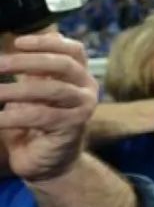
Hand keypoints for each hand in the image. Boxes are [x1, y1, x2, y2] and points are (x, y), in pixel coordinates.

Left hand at [0, 34, 97, 182]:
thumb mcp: (34, 93)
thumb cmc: (37, 125)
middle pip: (64, 65)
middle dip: (28, 61)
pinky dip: (13, 116)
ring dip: (17, 90)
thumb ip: (34, 72)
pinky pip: (41, 116)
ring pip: (53, 90)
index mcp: (80, 76)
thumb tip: (20, 45)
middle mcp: (87, 88)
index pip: (73, 50)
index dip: (47, 43)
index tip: (18, 42)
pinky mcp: (72, 127)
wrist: (49, 164)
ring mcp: (83, 108)